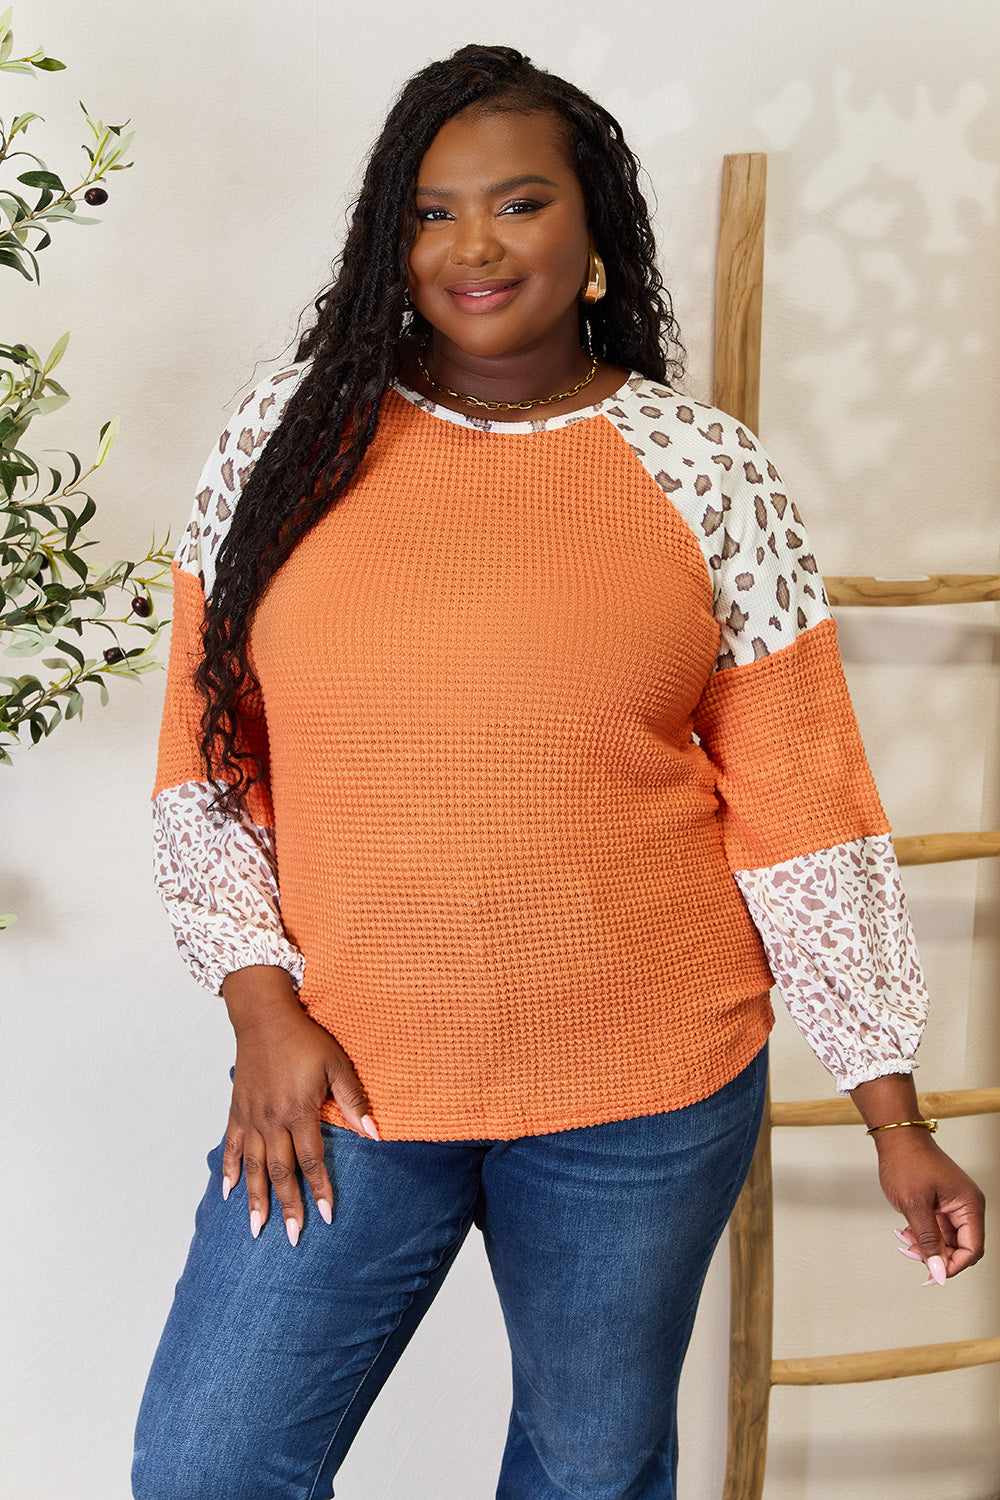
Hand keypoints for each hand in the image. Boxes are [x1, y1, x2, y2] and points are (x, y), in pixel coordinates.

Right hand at [220, 965, 378, 1245]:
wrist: (264, 1016)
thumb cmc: (304, 1038)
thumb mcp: (336, 1063)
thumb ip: (354, 1100)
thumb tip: (376, 1133)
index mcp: (298, 1111)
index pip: (311, 1160)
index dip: (319, 1189)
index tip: (326, 1216)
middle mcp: (271, 1120)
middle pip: (279, 1172)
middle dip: (287, 1206)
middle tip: (292, 1239)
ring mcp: (251, 1117)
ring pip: (252, 1166)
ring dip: (255, 1199)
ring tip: (257, 1229)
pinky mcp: (237, 1110)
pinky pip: (231, 1146)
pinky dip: (228, 1170)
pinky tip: (227, 1193)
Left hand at [875, 1129, 984, 1281]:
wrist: (896, 1137)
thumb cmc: (907, 1161)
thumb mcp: (914, 1205)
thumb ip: (928, 1240)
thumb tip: (939, 1270)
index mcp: (969, 1204)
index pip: (972, 1248)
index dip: (953, 1265)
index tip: (933, 1273)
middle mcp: (966, 1205)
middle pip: (961, 1247)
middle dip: (938, 1256)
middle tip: (913, 1253)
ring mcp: (954, 1204)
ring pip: (947, 1240)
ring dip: (927, 1246)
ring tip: (907, 1241)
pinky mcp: (941, 1203)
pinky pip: (938, 1228)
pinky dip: (923, 1234)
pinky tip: (907, 1232)